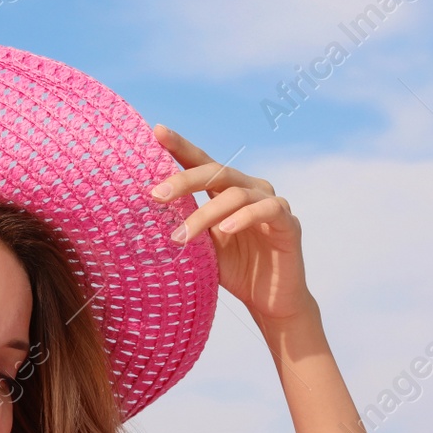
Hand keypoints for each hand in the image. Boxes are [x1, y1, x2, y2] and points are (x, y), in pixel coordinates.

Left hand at [149, 124, 313, 325]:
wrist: (270, 300)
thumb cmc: (235, 270)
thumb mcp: (203, 247)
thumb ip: (185, 226)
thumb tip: (145, 217)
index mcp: (227, 191)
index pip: (202, 163)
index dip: (180, 146)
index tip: (156, 132)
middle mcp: (250, 189)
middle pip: (216, 172)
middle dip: (184, 180)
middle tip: (156, 195)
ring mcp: (271, 203)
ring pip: (235, 195)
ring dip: (204, 215)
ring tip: (181, 237)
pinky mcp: (288, 222)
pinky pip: (267, 210)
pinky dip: (244, 218)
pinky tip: (226, 229)